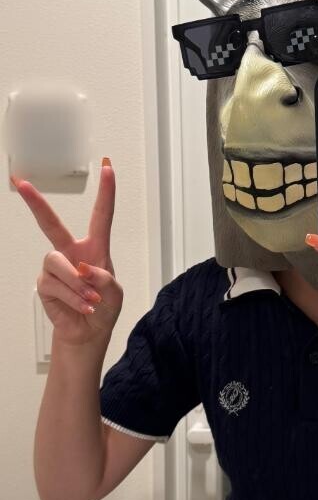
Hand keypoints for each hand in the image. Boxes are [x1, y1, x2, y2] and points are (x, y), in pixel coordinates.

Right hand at [12, 158, 123, 345]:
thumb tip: (84, 268)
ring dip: (78, 284)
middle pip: (51, 224)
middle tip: (20, 183)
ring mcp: (56, 268)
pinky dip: (73, 298)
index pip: (101, 215)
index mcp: (96, 247)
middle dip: (36, 203)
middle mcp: (73, 252)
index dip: (105, 191)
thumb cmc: (103, 308)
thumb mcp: (115, 294)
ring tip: (91, 299)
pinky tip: (83, 307)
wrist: (88, 333)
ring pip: (58, 263)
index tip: (107, 166)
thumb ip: (105, 279)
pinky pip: (56, 285)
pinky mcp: (45, 284)